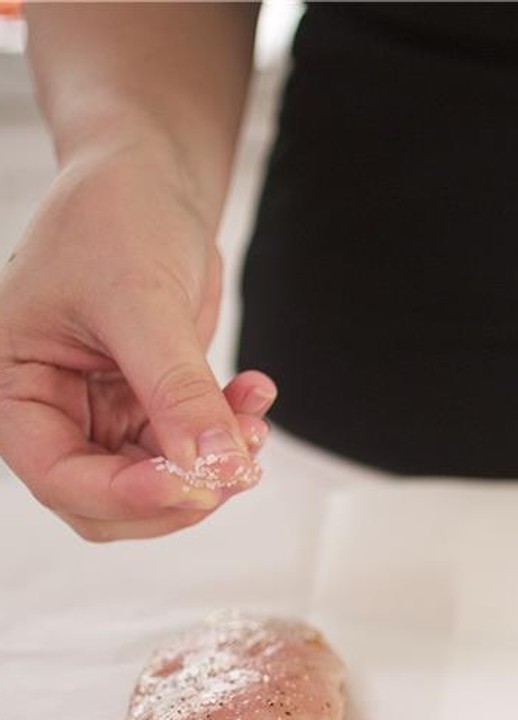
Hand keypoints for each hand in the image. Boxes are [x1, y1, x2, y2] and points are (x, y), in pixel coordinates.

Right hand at [0, 140, 272, 539]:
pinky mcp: (151, 408)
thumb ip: (175, 388)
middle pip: (107, 502)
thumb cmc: (116, 218)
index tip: (191, 486)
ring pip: (159, 485)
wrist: (149, 182)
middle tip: (237, 468)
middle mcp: (52, 410)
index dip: (124, 495)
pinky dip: (230, 437)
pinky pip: (193, 451)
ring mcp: (103, 413)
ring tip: (254, 422)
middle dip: (179, 492)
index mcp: (13, 385)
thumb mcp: (141, 300)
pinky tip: (256, 393)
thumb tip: (212, 468)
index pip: (57, 476)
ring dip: (214, 468)